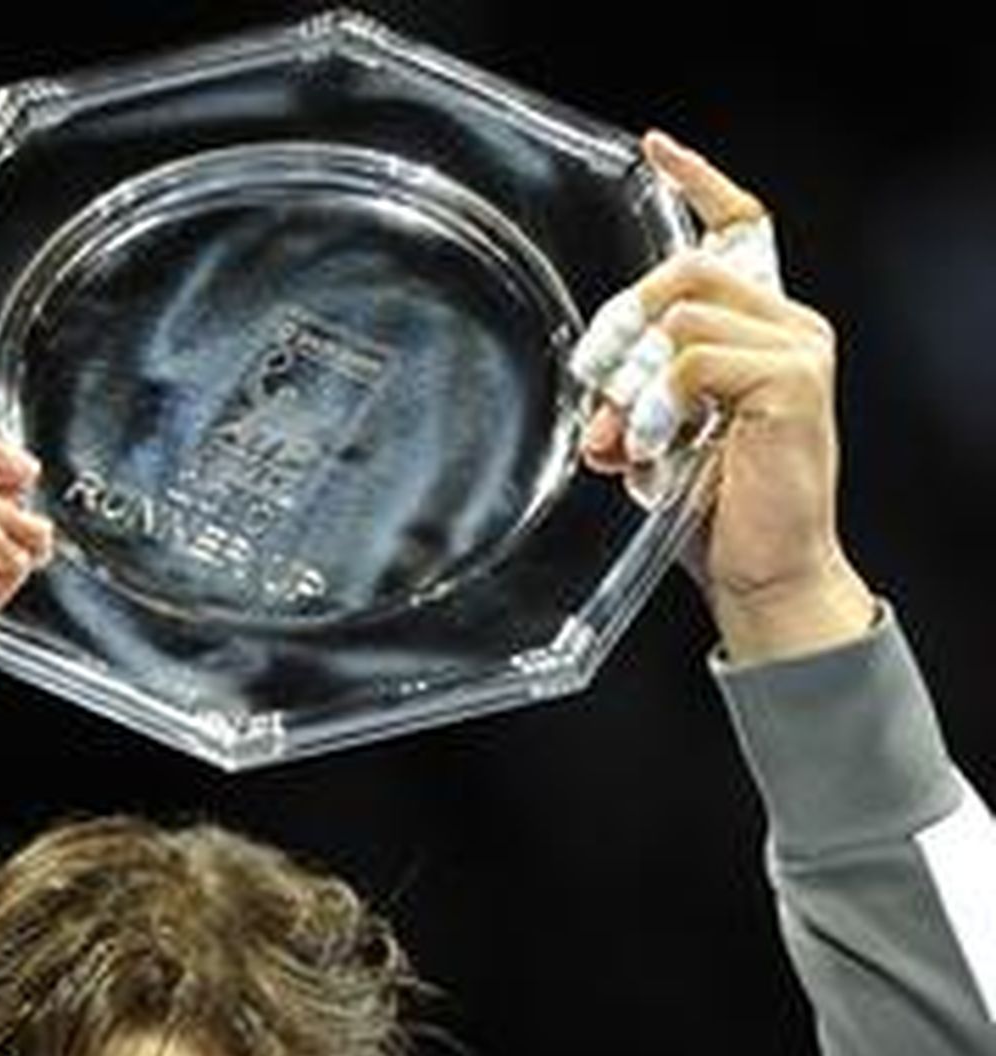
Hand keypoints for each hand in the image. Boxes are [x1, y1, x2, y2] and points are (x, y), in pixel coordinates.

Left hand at [578, 131, 874, 659]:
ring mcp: (797, 348)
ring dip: (632, 380)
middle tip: (593, 386)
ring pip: (683, 315)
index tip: (655, 150)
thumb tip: (588, 411)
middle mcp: (790, 325)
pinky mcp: (791, 379)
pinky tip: (651, 446)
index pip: (740, 227)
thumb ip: (629, 403)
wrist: (767, 576)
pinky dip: (657, 402)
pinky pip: (694, 360)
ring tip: (625, 442)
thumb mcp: (658, 444)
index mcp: (764, 329)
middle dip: (623, 325)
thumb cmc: (719, 518)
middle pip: (687, 271)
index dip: (699, 182)